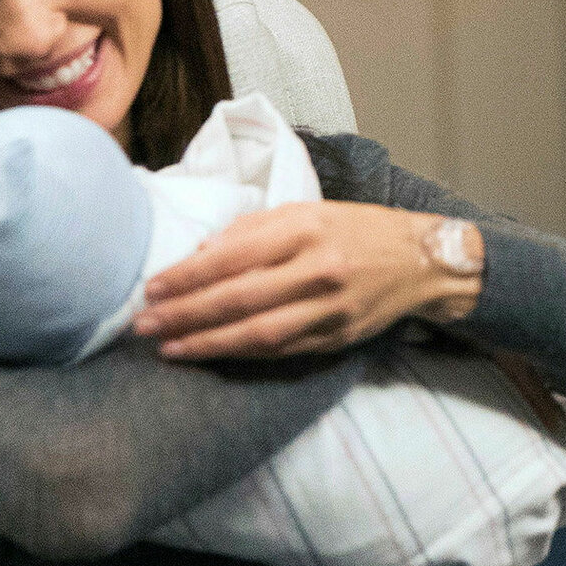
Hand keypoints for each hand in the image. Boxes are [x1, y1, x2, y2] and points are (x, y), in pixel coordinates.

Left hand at [131, 201, 481, 360]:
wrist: (421, 260)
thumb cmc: (357, 228)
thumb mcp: (307, 211)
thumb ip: (252, 230)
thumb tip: (199, 254)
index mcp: (306, 228)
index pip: (233, 256)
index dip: (187, 276)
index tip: (152, 289)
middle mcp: (318, 268)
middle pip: (239, 298)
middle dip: (185, 314)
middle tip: (144, 325)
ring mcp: (330, 308)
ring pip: (257, 333)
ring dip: (207, 343)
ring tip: (168, 348)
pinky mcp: (337, 337)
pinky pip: (281, 350)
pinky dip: (242, 354)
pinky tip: (213, 354)